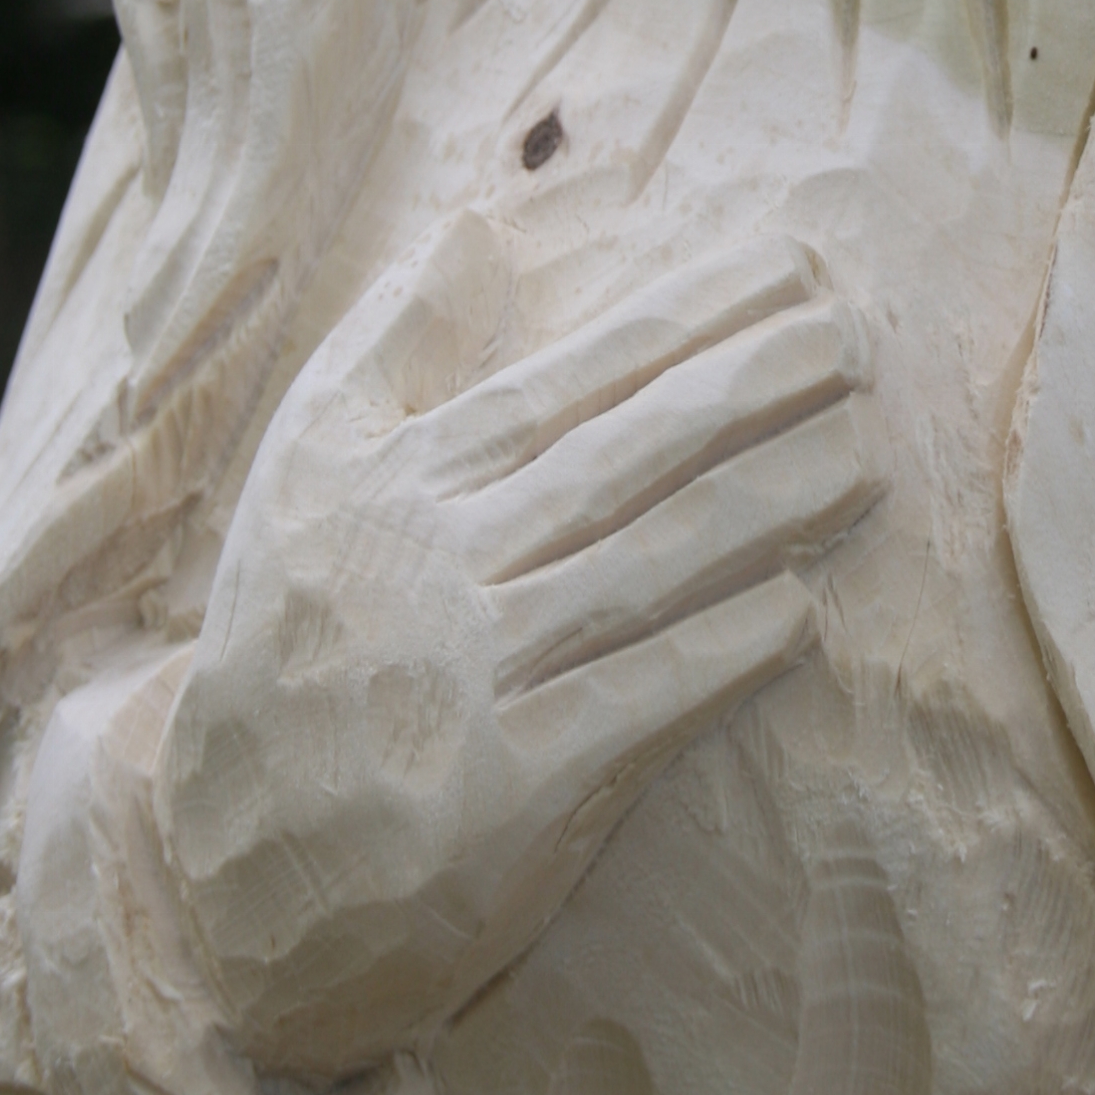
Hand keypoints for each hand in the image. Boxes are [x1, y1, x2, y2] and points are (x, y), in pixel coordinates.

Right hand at [157, 215, 875, 1078]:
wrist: (227, 869)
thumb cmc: (292, 644)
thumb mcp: (303, 478)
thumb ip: (390, 348)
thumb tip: (476, 226)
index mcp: (397, 481)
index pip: (571, 379)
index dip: (688, 317)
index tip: (792, 267)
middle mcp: (436, 565)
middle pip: (623, 457)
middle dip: (749, 387)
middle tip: (857, 337)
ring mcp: (471, 679)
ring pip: (647, 567)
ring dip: (768, 505)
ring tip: (866, 454)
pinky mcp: (503, 797)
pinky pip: (635, 704)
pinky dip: (720, 652)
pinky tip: (801, 610)